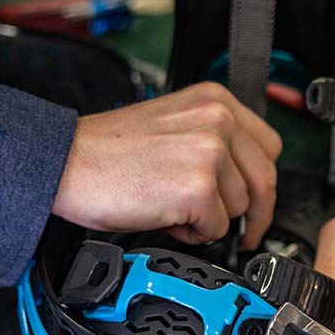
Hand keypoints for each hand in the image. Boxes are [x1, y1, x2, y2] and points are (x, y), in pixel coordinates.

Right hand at [53, 82, 281, 248]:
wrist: (65, 162)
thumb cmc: (109, 150)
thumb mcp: (174, 124)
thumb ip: (214, 139)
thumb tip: (243, 180)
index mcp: (215, 100)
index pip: (269, 146)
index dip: (262, 181)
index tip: (257, 200)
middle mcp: (218, 119)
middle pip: (265, 179)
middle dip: (255, 211)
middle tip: (245, 232)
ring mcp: (209, 152)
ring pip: (239, 207)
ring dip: (211, 220)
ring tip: (175, 209)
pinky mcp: (197, 187)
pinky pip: (216, 229)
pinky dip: (193, 234)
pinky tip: (167, 218)